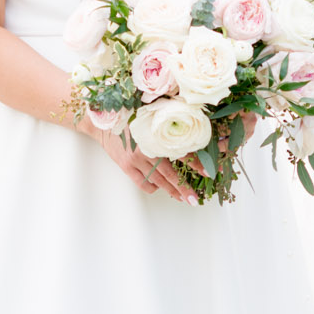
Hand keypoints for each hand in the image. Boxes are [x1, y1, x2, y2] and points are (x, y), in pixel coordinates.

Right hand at [82, 120, 199, 203]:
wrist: (103, 121)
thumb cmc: (130, 114)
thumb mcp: (152, 115)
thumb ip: (169, 122)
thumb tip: (191, 128)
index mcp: (157, 135)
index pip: (182, 152)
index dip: (197, 163)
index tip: (209, 172)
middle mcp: (147, 149)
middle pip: (171, 173)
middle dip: (185, 188)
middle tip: (195, 199)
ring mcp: (135, 160)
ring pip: (158, 180)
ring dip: (172, 191)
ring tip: (183, 198)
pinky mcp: (126, 166)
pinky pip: (142, 183)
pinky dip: (152, 187)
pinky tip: (159, 187)